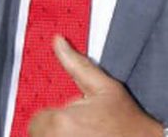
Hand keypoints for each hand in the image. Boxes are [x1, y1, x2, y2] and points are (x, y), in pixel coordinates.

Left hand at [28, 36, 164, 136]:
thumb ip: (77, 65)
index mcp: (59, 121)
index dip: (58, 116)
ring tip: (85, 135)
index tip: (76, 119)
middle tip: (83, 129)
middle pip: (40, 133)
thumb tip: (58, 41)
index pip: (39, 118)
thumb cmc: (127, 121)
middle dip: (57, 130)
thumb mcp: (105, 87)